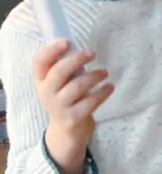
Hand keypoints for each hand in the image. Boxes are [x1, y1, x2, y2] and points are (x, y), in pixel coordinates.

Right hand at [33, 40, 111, 173]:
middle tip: (92, 53)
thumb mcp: (58, 85)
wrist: (66, 131)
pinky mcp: (74, 117)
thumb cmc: (65, 100)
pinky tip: (110, 87)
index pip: (39, 62)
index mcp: (41, 81)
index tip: (67, 41)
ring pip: (77, 86)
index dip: (51, 50)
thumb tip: (78, 47)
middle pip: (59, 72)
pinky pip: (91, 102)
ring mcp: (59, 107)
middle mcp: (47, 93)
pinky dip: (103, 92)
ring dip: (94, 76)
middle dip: (77, 59)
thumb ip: (64, 69)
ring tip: (105, 72)